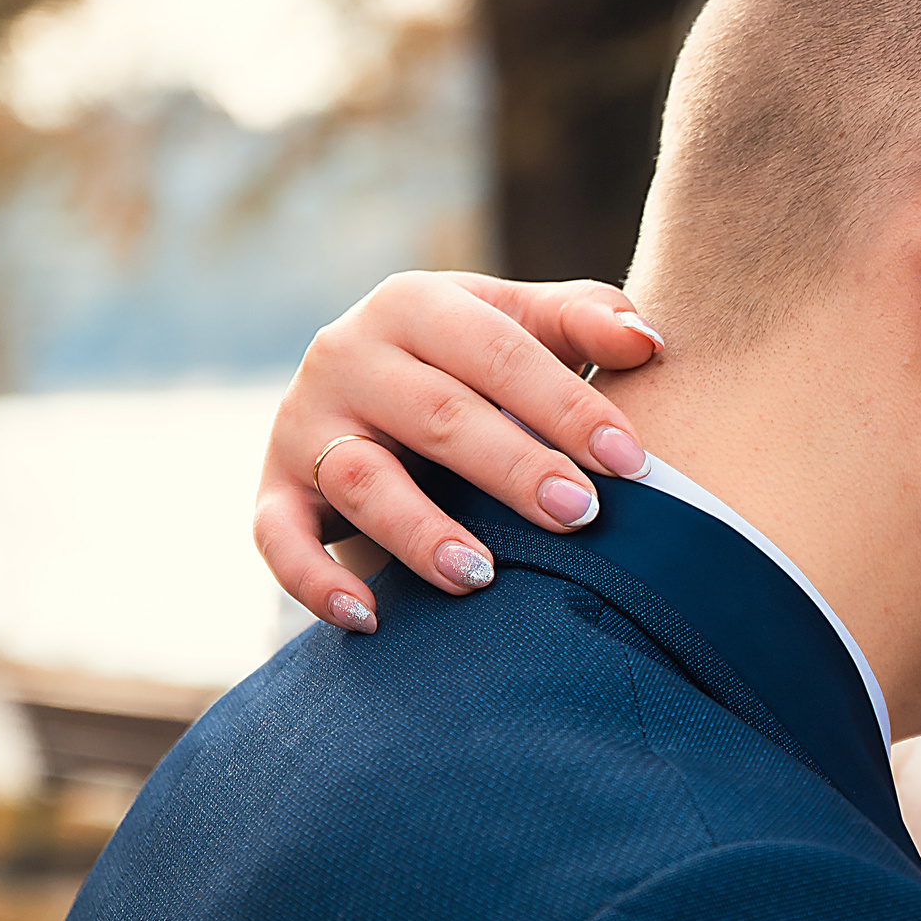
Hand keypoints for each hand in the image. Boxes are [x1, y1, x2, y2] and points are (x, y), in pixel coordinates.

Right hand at [256, 273, 666, 632]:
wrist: (377, 385)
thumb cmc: (480, 360)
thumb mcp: (525, 324)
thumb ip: (587, 321)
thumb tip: (647, 341)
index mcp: (416, 303)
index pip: (500, 353)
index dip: (569, 407)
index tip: (631, 464)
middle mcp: (348, 353)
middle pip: (438, 414)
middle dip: (514, 468)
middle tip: (580, 515)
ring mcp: (304, 423)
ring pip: (360, 478)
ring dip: (421, 532)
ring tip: (483, 576)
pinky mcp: (273, 488)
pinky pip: (279, 538)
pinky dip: (315, 580)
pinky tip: (369, 617)